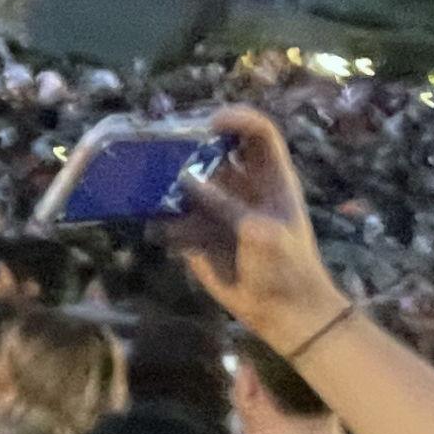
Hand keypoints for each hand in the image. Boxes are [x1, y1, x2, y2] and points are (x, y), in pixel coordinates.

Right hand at [170, 106, 346, 347]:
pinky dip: (160, 217)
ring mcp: (217, 210)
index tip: (210, 124)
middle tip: (163, 149)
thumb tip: (184, 180)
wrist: (283, 313)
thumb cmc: (286, 268)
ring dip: (168, 181)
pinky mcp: (197, 235)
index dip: (237, 120)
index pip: (258, 133)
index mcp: (270, 177)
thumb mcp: (260, 233)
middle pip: (214, 152)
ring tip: (147, 183)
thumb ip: (225, 205)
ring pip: (188, 182)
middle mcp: (241, 186)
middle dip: (190, 147)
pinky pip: (173, 218)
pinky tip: (151, 221)